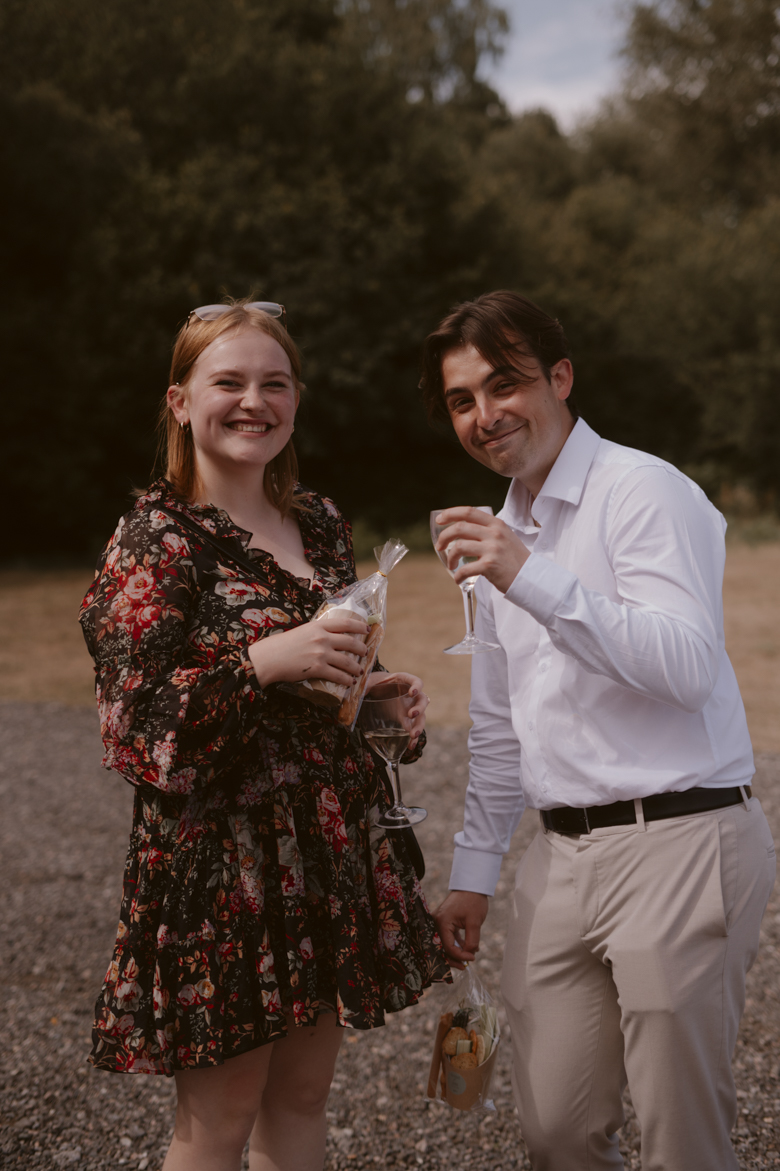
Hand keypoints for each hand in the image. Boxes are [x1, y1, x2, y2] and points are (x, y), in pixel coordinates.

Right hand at [248, 613, 369, 687]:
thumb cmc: (282, 645)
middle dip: (361, 649)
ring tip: (360, 670)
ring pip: (347, 661)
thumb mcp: (302, 631)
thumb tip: (329, 637)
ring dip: (356, 667)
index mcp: (318, 626)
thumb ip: (316, 633)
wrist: (269, 658)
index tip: (366, 630)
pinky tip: (351, 682)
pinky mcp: (317, 668)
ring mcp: (320, 653)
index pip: (345, 623)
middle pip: (350, 642)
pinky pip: (338, 675)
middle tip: (365, 652)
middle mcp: (322, 638)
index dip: (359, 626)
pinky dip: (347, 680)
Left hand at [366, 671, 428, 749]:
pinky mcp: (406, 718)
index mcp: (403, 680)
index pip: (416, 681)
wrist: (375, 689)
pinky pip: (413, 727)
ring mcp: (410, 706)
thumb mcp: (368, 682)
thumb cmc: (373, 682)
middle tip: (411, 715)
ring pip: (421, 716)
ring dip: (419, 725)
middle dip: (419, 708)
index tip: (412, 693)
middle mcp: (411, 694)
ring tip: (413, 735)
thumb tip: (356, 695)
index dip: (417, 686)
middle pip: (422, 700)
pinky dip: (413, 738)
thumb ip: (364, 686)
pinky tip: (410, 746)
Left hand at [434, 507, 528, 593]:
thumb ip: (488, 531)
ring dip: (450, 557)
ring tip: (451, 565)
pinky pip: (465, 568)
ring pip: (459, 547)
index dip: (450, 513)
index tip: (439, 520)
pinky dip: (458, 575)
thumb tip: (463, 531)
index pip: (469, 511)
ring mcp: (492, 549)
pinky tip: (458, 579)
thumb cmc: (515, 559)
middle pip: (459, 528)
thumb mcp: (505, 537)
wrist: (530, 577)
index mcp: (496, 524)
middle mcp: (494, 534)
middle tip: (439, 546)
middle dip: (444, 536)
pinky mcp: (490, 566)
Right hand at [434, 889, 488, 969]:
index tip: (472, 958)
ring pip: (443, 944)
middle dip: (453, 959)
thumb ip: (472, 941)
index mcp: (441, 922)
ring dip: (454, 953)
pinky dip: (455, 944)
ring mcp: (438, 922)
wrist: (472, 885)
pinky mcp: (443, 922)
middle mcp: (435, 923)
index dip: (460, 956)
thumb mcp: (474, 922)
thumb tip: (469, 955)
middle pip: (441, 948)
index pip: (447, 947)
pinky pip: (446, 937)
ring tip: (467, 959)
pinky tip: (466, 949)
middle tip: (465, 966)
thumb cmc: (473, 901)